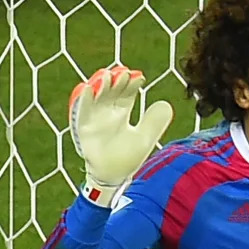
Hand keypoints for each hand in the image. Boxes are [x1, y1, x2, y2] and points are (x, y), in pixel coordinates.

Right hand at [69, 66, 172, 205]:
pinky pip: (82, 110)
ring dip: (102, 85)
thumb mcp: (144, 138)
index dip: (132, 84)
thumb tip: (166, 104)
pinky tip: (88, 87)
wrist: (111, 176)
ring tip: (108, 75)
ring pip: (97, 96)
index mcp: (122, 113)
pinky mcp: (83, 127)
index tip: (139, 77)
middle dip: (118, 81)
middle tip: (124, 73)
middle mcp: (107, 112)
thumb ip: (154, 122)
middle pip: (112, 91)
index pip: (127, 93)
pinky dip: (84, 98)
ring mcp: (95, 118)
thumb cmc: (126, 157)